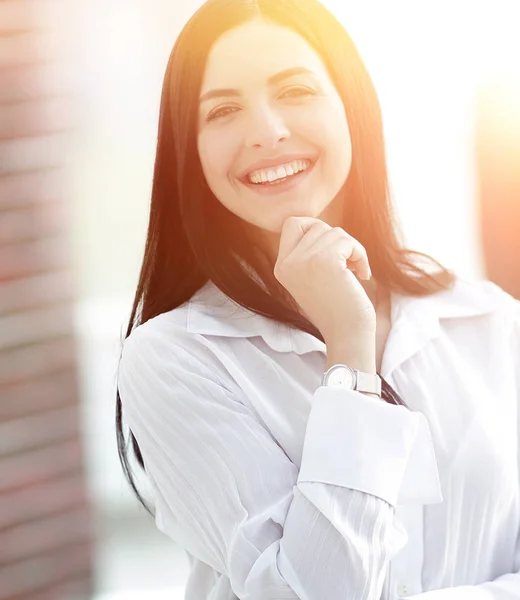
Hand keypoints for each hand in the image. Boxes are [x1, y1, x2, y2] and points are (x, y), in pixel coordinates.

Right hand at [273, 216, 376, 343]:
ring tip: (355, 271)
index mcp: (281, 267)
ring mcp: (304, 261)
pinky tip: (362, 274)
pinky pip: (347, 241)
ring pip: (335, 232)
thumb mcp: (312, 277)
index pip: (292, 224)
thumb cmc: (336, 308)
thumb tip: (321, 225)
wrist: (346, 335)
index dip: (316, 228)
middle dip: (338, 242)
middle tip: (347, 263)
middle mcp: (287, 263)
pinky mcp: (324, 261)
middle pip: (317, 226)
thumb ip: (309, 252)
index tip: (332, 250)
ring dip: (352, 249)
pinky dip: (360, 254)